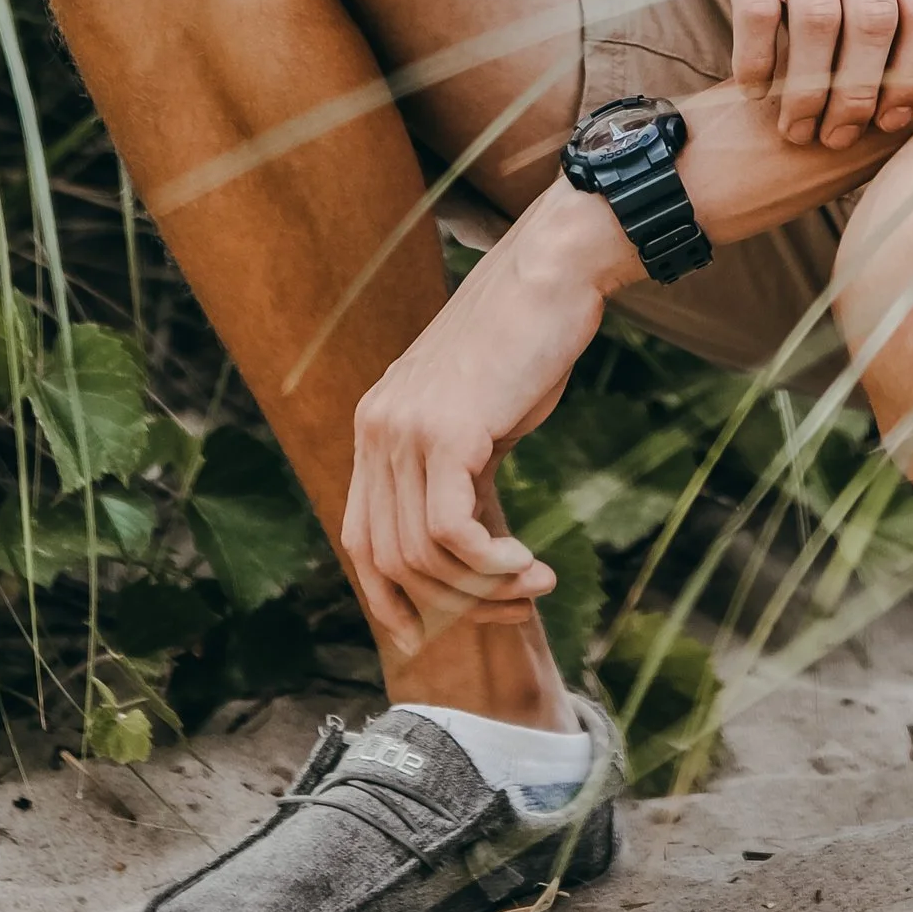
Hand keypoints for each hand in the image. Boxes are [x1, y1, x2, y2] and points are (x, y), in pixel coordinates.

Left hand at [340, 209, 611, 651]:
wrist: (552, 276)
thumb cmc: (527, 344)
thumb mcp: (477, 415)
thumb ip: (454, 470)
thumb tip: (463, 543)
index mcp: (375, 428)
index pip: (359, 542)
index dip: (390, 600)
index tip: (431, 635)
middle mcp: (376, 429)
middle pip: (389, 560)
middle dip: (454, 605)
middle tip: (517, 610)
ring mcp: (406, 429)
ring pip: (422, 554)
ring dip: (485, 590)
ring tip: (537, 586)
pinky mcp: (447, 430)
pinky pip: (452, 531)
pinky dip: (491, 565)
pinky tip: (531, 565)